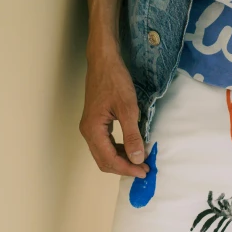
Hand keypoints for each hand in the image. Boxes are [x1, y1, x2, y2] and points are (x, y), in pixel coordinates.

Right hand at [79, 46, 149, 177]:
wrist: (104, 61)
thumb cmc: (115, 81)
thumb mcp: (128, 108)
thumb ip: (132, 135)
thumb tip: (137, 159)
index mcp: (93, 130)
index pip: (109, 159)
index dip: (127, 168)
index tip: (144, 170)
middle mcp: (88, 132)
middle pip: (104, 161)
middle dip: (124, 167)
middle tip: (144, 168)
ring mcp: (90, 127)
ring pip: (104, 153)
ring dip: (121, 160)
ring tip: (140, 160)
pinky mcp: (95, 122)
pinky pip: (105, 144)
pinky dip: (118, 149)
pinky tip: (132, 147)